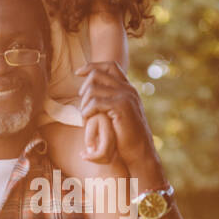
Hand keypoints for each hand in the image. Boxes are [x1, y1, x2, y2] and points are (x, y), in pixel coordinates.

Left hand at [75, 61, 157, 175]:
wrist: (140, 152)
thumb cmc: (126, 138)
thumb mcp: (118, 114)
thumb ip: (110, 101)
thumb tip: (93, 92)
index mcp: (128, 89)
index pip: (109, 66)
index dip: (91, 66)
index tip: (78, 73)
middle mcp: (128, 89)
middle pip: (97, 74)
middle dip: (84, 88)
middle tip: (82, 105)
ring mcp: (126, 96)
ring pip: (93, 89)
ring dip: (84, 103)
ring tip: (85, 116)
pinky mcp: (121, 107)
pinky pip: (95, 102)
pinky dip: (87, 111)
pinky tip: (87, 120)